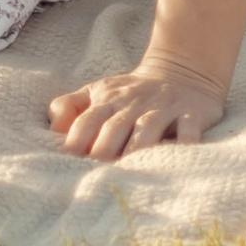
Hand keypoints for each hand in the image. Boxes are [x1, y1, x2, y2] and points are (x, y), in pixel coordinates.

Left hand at [47, 52, 228, 157]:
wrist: (183, 70)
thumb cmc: (129, 93)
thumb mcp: (95, 91)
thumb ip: (67, 107)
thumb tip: (54, 130)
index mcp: (108, 100)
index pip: (87, 120)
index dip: (76, 141)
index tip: (69, 163)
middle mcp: (134, 104)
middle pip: (115, 127)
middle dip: (104, 150)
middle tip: (97, 175)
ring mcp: (164, 109)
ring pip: (148, 129)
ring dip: (137, 149)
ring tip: (130, 173)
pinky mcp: (191, 114)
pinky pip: (189, 130)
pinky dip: (184, 144)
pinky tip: (175, 160)